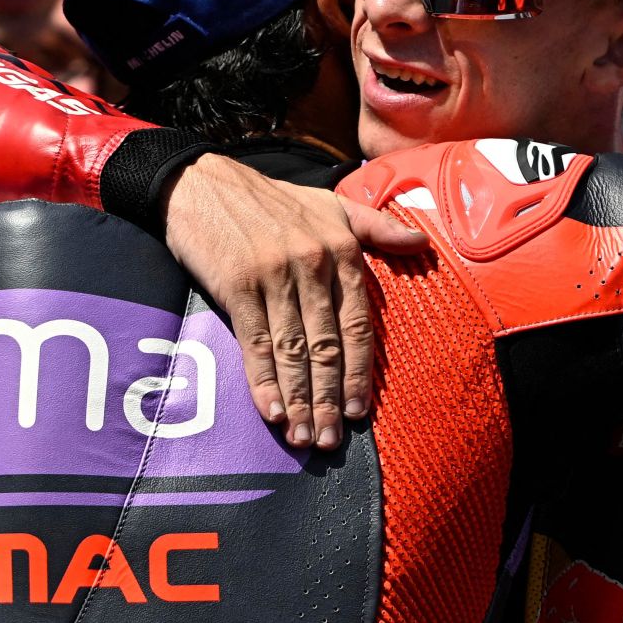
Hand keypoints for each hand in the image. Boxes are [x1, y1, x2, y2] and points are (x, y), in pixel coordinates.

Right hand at [161, 153, 426, 447]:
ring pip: (293, 350)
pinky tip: (272, 410)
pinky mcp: (237, 285)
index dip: (359, 372)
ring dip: (299, 399)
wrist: (201, 182)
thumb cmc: (270, 199)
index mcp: (341, 250)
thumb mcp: (330, 204)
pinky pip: (255, 342)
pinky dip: (264, 380)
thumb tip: (421, 244)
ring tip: (303, 437)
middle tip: (330, 439)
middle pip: (326, 346)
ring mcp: (274, 276)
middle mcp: (313, 265)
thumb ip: (376, 228)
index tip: (359, 411)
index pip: (358, 323)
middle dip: (329, 398)